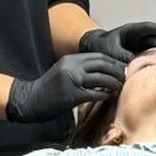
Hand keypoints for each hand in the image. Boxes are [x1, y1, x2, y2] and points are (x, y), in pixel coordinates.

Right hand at [5, 53, 125, 122]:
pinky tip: (108, 96)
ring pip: (102, 78)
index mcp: (71, 59)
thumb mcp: (62, 72)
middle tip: (126, 77)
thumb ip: (79, 69)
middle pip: (103, 64)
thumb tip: (101, 73)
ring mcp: (72, 80)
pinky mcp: (72, 95)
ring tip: (120, 87)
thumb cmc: (48, 88)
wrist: (29, 100)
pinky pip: (94, 93)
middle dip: (117, 71)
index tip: (122, 67)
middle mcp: (72, 67)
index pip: (98, 56)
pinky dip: (104, 95)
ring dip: (114, 83)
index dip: (113, 62)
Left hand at [79, 22, 155, 62]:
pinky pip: (153, 59)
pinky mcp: (142, 57)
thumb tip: (132, 63)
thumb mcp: (110, 50)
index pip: (147, 28)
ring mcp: (142, 47)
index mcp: (131, 31)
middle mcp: (140, 38)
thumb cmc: (102, 46)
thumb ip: (121, 55)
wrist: (96, 50)